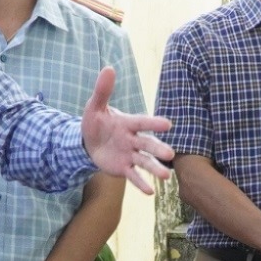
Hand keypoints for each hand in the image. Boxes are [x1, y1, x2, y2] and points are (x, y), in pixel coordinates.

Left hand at [79, 68, 174, 193]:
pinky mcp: (124, 168)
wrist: (88, 142)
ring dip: (155, 169)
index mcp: (127, 123)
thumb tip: (108, 68)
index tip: (169, 124)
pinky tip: (150, 192)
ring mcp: (130, 155)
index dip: (154, 124)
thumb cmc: (95, 122)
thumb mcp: (94, 107)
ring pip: (145, 162)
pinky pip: (134, 176)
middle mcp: (132, 139)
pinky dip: (141, 183)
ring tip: (166, 177)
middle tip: (171, 155)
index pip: (142, 122)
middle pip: (148, 144)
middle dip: (158, 149)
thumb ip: (102, 90)